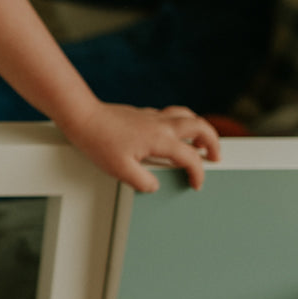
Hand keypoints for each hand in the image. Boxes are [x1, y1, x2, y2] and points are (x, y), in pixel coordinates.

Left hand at [60, 102, 220, 191]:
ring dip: (199, 128)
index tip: (196, 184)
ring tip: (201, 142)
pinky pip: (171, 114)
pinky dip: (181, 122)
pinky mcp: (143, 113)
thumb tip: (154, 186)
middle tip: (215, 156)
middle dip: (213, 142)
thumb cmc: (98, 141)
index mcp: (160, 139)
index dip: (198, 173)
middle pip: (200, 127)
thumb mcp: (120, 170)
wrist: (82, 116)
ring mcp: (152, 116)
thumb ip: (143, 182)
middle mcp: (161, 124)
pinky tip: (173, 133)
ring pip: (187, 115)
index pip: (190, 157)